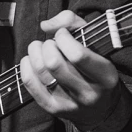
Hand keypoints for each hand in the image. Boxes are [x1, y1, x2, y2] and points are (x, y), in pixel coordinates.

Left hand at [19, 10, 130, 131]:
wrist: (100, 108)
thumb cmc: (95, 66)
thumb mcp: (95, 41)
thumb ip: (73, 23)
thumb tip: (46, 26)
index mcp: (105, 76)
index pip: (77, 55)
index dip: (63, 38)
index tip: (63, 34)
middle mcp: (88, 93)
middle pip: (54, 63)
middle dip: (47, 45)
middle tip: (51, 44)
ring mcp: (68, 103)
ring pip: (40, 71)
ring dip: (35, 52)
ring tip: (41, 50)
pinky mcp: (52, 108)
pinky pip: (29, 82)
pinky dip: (26, 65)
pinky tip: (32, 61)